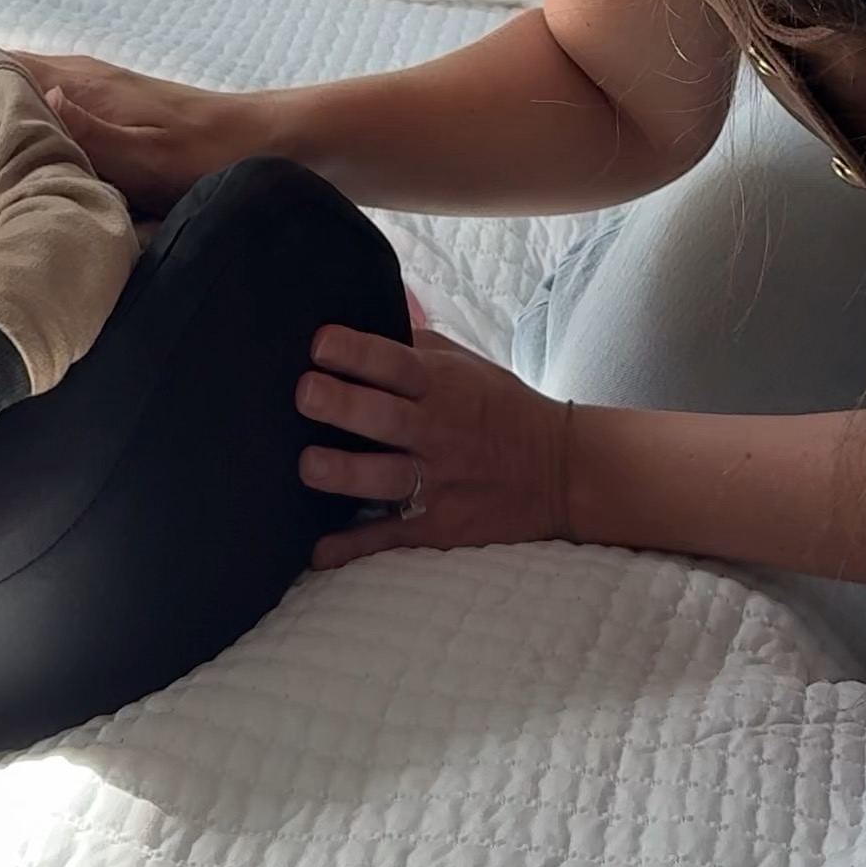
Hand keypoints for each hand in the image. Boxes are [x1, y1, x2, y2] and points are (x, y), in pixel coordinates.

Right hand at [10, 52, 262, 216]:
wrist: (271, 145)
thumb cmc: (214, 157)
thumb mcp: (154, 158)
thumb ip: (94, 134)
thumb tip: (36, 102)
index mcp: (81, 84)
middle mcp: (79, 81)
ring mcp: (90, 98)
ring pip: (17, 97)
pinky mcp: (103, 119)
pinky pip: (40, 116)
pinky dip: (13, 131)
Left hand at [297, 323, 573, 566]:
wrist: (560, 470)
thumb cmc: (501, 408)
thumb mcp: (467, 365)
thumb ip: (416, 347)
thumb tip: (367, 314)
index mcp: (444, 386)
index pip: (396, 364)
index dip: (358, 352)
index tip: (319, 343)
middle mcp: (438, 432)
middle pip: (387, 418)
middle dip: (345, 406)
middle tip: (305, 393)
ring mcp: (438, 482)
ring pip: (387, 478)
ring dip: (347, 473)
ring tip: (308, 466)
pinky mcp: (438, 526)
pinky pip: (391, 536)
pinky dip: (355, 547)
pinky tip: (319, 552)